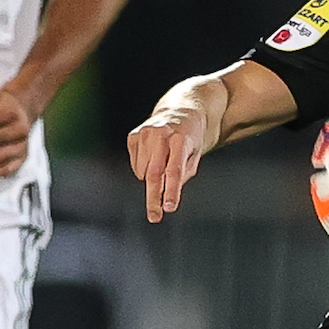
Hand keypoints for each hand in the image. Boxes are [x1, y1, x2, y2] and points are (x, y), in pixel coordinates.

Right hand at [127, 106, 208, 222]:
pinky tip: (153, 157)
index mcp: (180, 139)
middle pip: (154, 173)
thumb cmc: (189, 138)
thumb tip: (164, 194)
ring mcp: (144, 134)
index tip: (168, 207)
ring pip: (143, 172)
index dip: (171, 190)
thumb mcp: (194, 155)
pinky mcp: (133, 136)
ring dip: (152, 179)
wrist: (179, 112)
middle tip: (155, 217)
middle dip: (154, 197)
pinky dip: (144, 169)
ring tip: (163, 165)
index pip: (174, 170)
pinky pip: (135, 166)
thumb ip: (182, 174)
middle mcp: (160, 135)